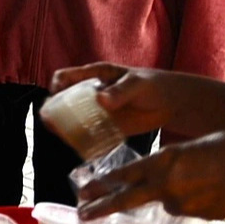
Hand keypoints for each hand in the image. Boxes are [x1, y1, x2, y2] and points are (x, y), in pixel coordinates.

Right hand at [50, 62, 195, 137]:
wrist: (173, 104)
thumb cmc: (155, 85)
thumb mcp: (138, 84)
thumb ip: (121, 91)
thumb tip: (101, 100)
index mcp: (95, 76)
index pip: (65, 77)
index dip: (55, 85)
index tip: (55, 96)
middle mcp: (91, 94)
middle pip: (63, 100)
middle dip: (53, 111)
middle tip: (51, 123)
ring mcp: (98, 112)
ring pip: (73, 119)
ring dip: (64, 128)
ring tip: (62, 136)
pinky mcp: (107, 128)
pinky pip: (89, 134)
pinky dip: (82, 141)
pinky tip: (80, 147)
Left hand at [75, 130, 224, 220]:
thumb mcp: (188, 147)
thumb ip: (169, 165)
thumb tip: (163, 184)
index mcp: (161, 163)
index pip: (122, 176)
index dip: (101, 185)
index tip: (83, 191)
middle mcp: (166, 186)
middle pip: (126, 200)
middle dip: (102, 206)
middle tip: (83, 213)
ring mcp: (182, 205)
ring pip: (166, 201)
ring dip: (172, 194)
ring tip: (201, 180)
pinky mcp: (198, 217)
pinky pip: (188, 208)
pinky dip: (193, 201)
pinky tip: (213, 190)